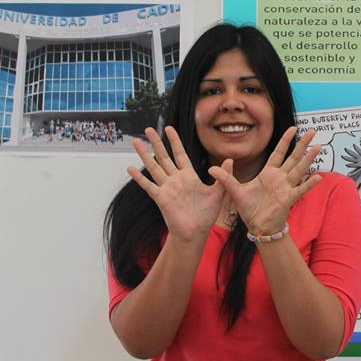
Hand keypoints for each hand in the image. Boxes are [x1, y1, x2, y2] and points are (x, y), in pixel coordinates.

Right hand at [127, 127, 231, 241]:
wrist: (196, 232)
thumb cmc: (206, 214)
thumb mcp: (219, 192)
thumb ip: (223, 176)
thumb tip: (230, 159)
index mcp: (189, 176)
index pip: (180, 154)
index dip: (174, 141)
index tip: (169, 128)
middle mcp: (176, 179)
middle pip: (164, 156)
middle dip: (156, 142)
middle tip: (148, 128)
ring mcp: (167, 188)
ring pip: (153, 167)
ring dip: (144, 155)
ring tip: (135, 142)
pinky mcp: (161, 198)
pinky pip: (148, 185)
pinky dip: (139, 177)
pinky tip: (130, 168)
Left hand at [208, 127, 322, 235]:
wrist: (258, 226)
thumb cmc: (250, 209)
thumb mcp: (235, 191)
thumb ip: (226, 179)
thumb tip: (211, 168)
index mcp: (268, 173)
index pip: (278, 153)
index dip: (285, 140)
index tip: (293, 128)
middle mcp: (280, 178)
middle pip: (293, 157)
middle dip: (303, 144)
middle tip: (313, 131)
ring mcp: (286, 187)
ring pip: (299, 169)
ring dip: (309, 159)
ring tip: (318, 147)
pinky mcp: (288, 199)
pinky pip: (300, 190)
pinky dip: (308, 184)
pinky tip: (317, 177)